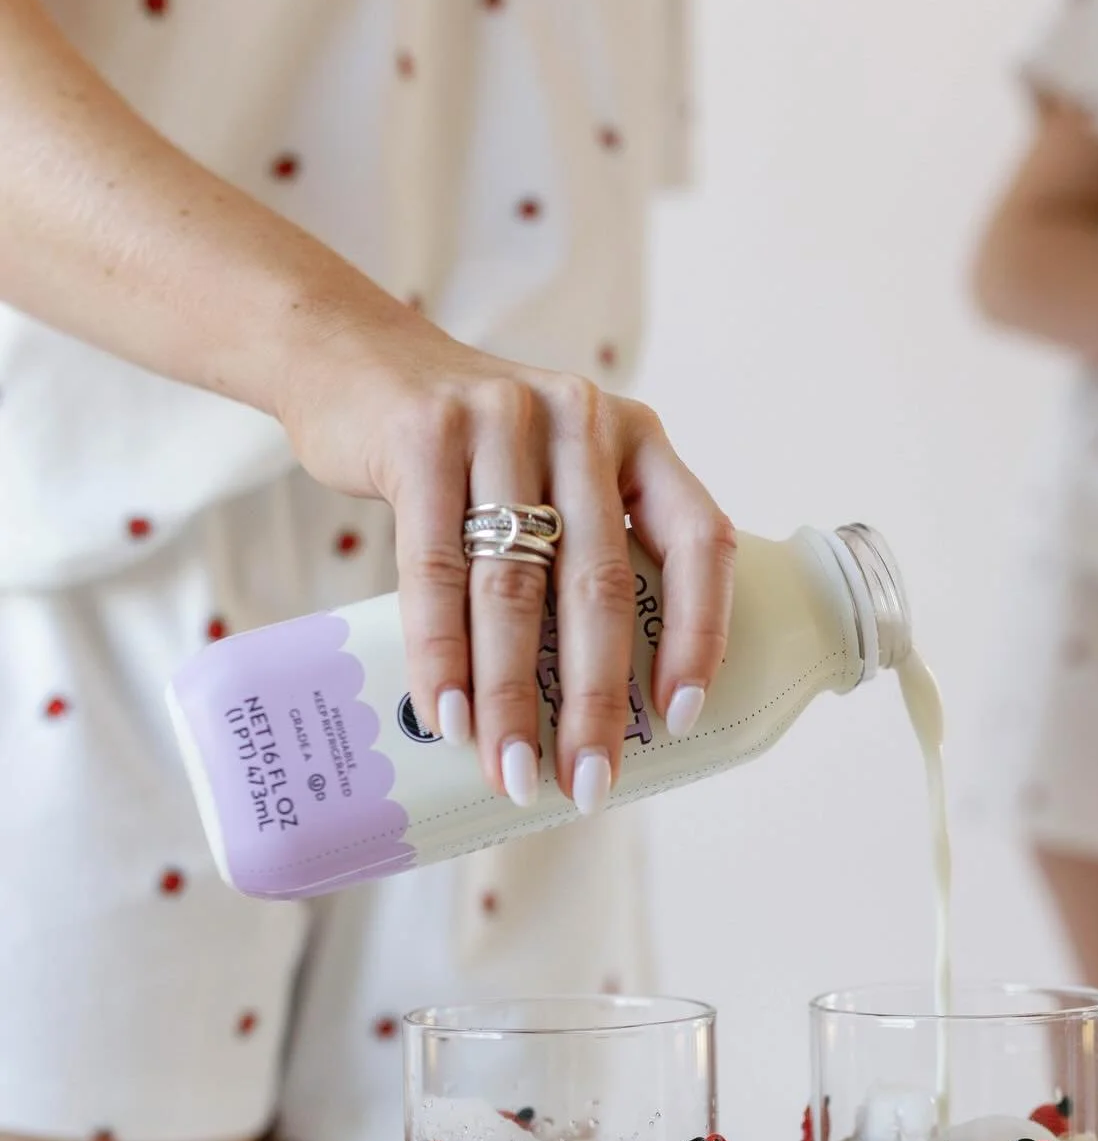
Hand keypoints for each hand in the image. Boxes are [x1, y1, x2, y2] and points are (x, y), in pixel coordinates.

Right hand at [275, 295, 734, 812]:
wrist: (355, 358)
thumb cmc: (470, 453)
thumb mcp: (553, 473)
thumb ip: (585, 550)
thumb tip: (604, 707)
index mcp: (637, 438)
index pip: (697, 541)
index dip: (699, 633)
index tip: (679, 717)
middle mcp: (581, 420)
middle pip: (598, 583)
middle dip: (595, 699)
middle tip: (588, 782)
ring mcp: (502, 419)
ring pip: (515, 587)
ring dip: (512, 695)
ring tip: (511, 770)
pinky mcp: (423, 436)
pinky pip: (436, 569)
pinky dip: (441, 655)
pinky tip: (448, 716)